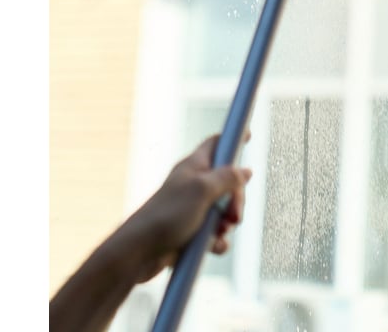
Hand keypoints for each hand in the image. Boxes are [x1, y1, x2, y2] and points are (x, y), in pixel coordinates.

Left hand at [119, 133, 252, 283]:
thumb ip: (227, 178)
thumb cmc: (168, 215)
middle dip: (236, 198)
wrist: (139, 253)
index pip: (216, 143)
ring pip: (223, 210)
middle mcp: (194, 185)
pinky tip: (214, 246)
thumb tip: (245, 171)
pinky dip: (218, 240)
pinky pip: (214, 233)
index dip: (232, 138)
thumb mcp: (203, 190)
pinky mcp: (190, 232)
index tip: (249, 135)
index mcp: (194, 167)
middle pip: (228, 182)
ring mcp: (192, 209)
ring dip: (228, 222)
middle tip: (234, 214)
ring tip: (221, 232)